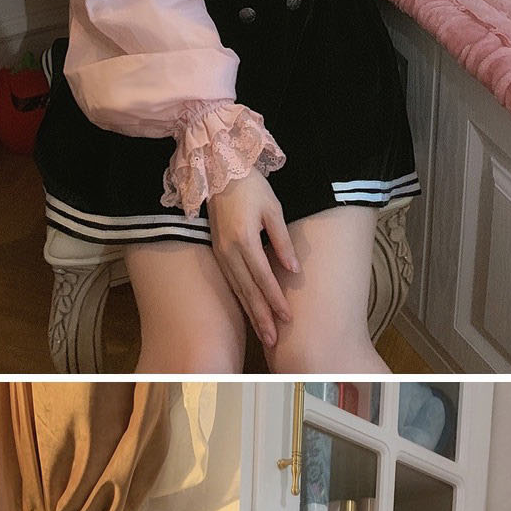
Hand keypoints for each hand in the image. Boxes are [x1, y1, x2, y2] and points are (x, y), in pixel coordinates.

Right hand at [208, 167, 298, 360]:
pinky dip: (241, 299)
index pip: (263, 277)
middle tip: (273, 341)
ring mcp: (220, 252)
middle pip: (248, 291)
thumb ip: (282, 241)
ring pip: (237, 290)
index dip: (276, 300)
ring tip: (264, 334)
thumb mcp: (273, 209)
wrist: (218, 169)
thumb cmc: (250, 186)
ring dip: (251, 313)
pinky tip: (250, 311)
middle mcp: (229, 250)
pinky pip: (231, 281)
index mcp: (244, 239)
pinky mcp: (217, 251)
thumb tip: (293, 270)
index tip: (287, 318)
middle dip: (262, 317)